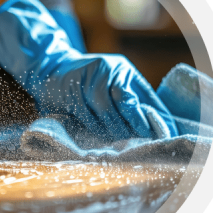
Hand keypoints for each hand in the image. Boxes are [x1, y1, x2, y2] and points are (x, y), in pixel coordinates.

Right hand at [0, 0, 177, 140]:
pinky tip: (99, 137)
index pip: (136, 96)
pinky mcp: (69, 91)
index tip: (153, 136)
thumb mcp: (114, 80)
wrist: (53, 67)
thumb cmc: (91, 80)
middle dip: (131, 127)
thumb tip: (159, 122)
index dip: (144, 118)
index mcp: (121, 68)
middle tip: (137, 144)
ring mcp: (86, 79)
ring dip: (112, 131)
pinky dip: (94, 129)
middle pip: (122, 103)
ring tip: (120, 144)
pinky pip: (85, 115)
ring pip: (104, 111)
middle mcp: (105, 69)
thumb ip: (134, 98)